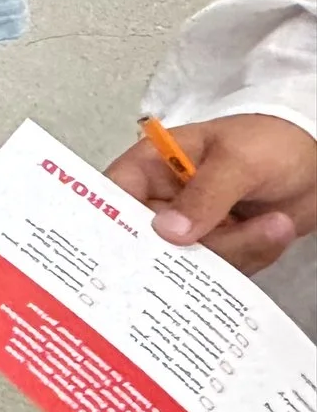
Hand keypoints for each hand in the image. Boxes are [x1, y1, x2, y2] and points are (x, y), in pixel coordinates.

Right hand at [107, 115, 316, 273]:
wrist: (316, 162)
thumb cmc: (268, 142)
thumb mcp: (237, 161)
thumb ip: (205, 195)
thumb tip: (167, 233)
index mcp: (151, 167)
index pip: (116, 199)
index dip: (114, 227)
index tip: (133, 255)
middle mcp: (164, 201)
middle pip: (153, 244)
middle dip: (198, 248)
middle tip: (234, 236)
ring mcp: (192, 227)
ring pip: (193, 262)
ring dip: (239, 249)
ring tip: (274, 224)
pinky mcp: (220, 246)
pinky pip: (223, 270)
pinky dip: (253, 257)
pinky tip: (275, 230)